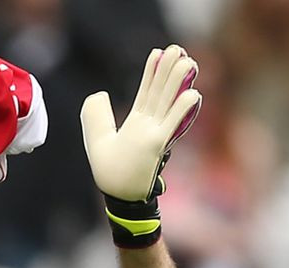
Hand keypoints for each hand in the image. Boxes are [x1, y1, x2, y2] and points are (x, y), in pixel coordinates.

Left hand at [81, 45, 201, 246]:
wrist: (118, 197)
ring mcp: (154, 135)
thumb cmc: (109, 172)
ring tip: (187, 61)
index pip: (146, 92)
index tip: (159, 52)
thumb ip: (95, 112)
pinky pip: (171, 124)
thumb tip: (102, 92)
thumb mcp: (95, 136)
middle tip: (180, 49)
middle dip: (170, 70)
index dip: (153, 72)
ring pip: (168, 103)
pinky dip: (181, 109)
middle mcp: (148, 126)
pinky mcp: (156, 146)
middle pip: (161, 92)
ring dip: (178, 82)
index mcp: (136, 123)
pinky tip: (193, 93)